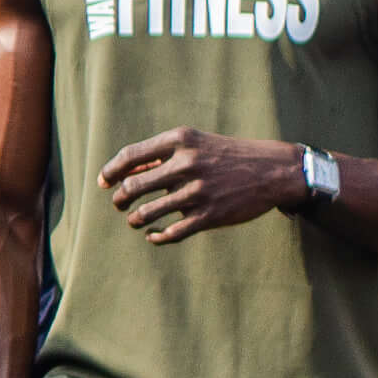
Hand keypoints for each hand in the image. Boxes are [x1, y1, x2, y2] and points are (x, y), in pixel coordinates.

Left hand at [100, 127, 309, 243]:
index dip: (110, 171)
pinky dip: (156, 236)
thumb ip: (162, 155)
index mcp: (180, 141)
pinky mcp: (209, 215)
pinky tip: (153, 235)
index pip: (130, 156)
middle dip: (120, 198)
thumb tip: (125, 171)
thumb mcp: (196, 143)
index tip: (104, 182)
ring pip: (147, 212)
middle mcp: (186, 164)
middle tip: (119, 204)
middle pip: (132, 186)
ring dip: (135, 219)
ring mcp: (197, 192)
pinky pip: (171, 232)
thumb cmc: (227, 155)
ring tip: (134, 220)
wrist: (273, 170)